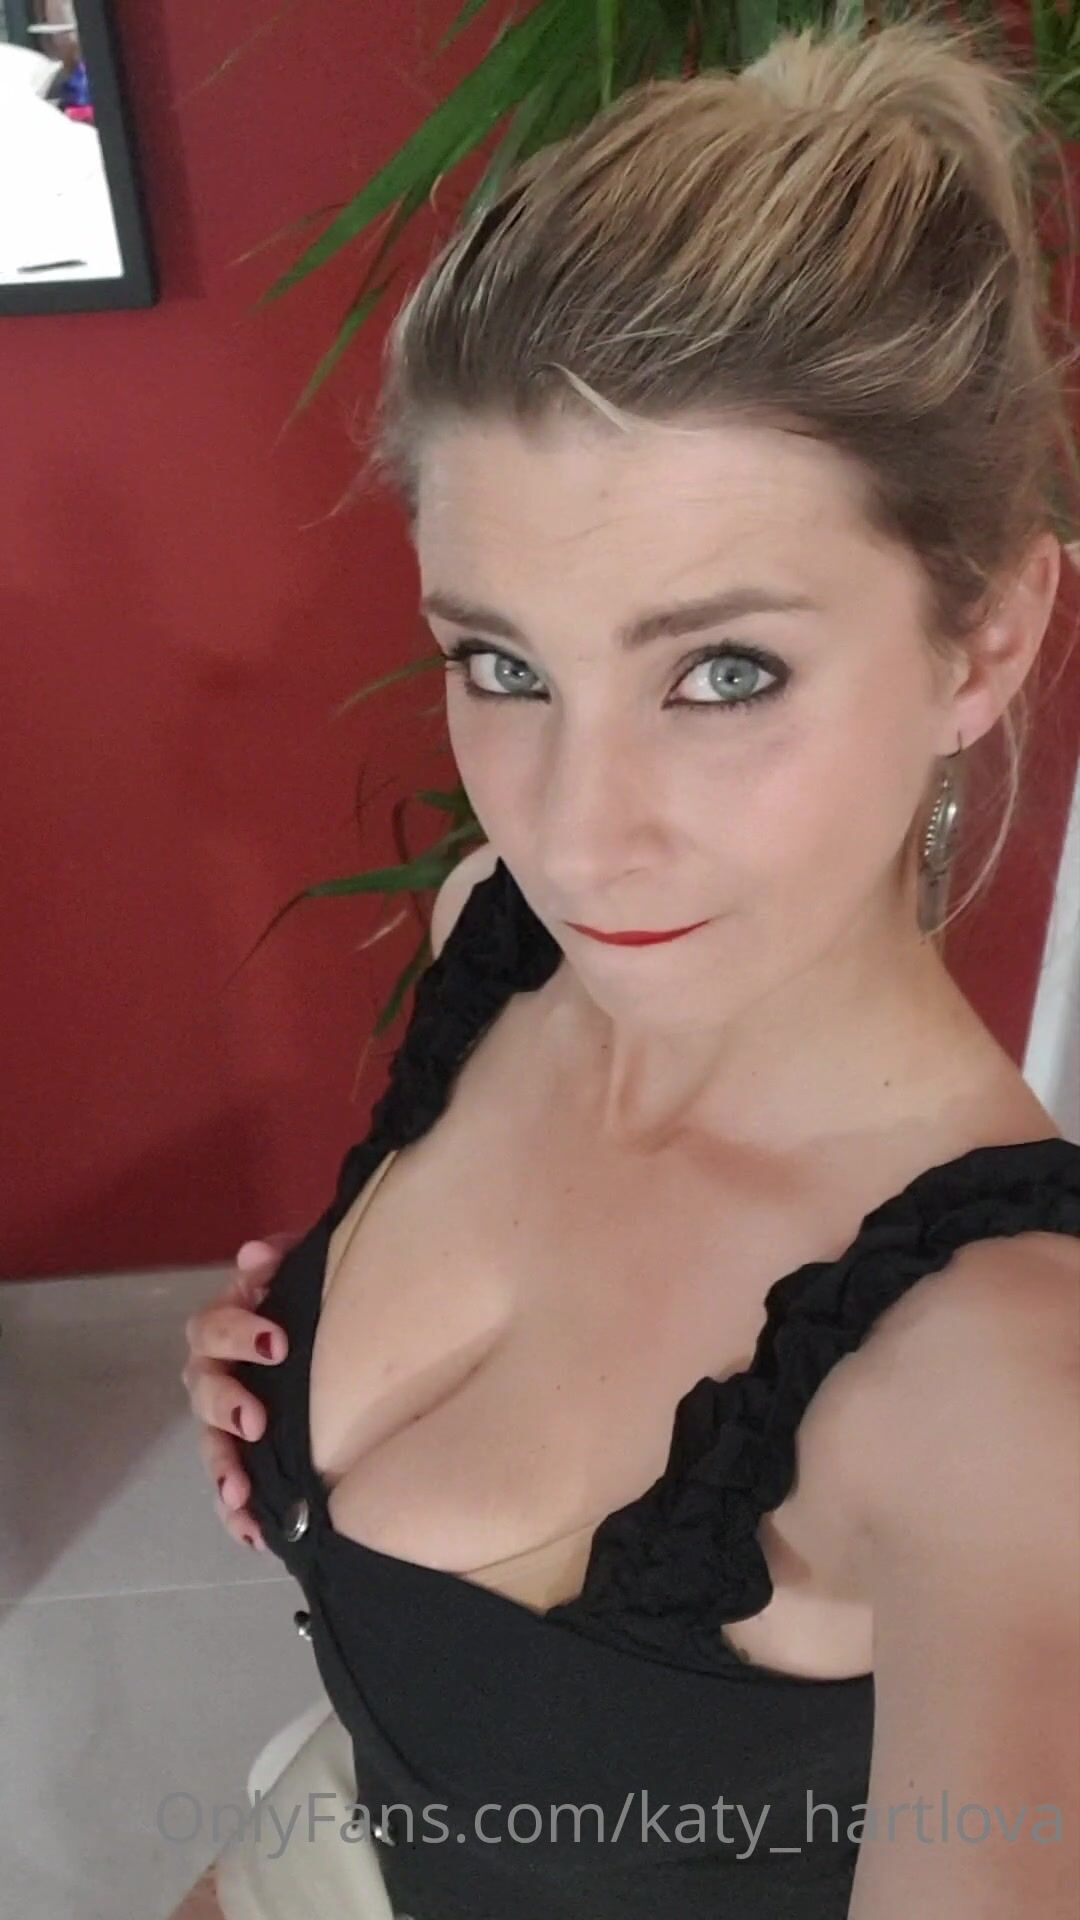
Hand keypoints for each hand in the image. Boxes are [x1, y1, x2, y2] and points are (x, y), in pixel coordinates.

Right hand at [182, 1234, 297, 1550]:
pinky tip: (255, 1534)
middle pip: (203, 1386)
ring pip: (212, 1444)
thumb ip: (283, 1260)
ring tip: (241, 1492)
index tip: (277, 1345)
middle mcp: (220, 1372)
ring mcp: (230, 1420)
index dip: (237, 1332)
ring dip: (223, 1468)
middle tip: (255, 1421)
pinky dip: (238, 1513)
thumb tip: (252, 1254)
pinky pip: (231, 1489)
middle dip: (225, 1405)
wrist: (356, 1339)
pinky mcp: (246, 1459)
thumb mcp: (309, 1272)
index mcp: (232, 1325)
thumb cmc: (323, 1299)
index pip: (214, 1325)